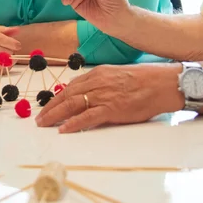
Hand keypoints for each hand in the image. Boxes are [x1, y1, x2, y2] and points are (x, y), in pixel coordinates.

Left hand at [35, 64, 183, 132]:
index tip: (47, 105)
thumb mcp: (118, 75)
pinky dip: (73, 123)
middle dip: (50, 107)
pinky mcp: (112, 108)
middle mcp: (97, 82)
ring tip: (44, 123)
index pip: (71, 86)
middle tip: (39, 118)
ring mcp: (104, 95)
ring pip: (72, 105)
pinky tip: (63, 129)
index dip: (56, 97)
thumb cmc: (145, 80)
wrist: (164, 83)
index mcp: (99, 73)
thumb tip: (86, 92)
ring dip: (55, 114)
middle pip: (67, 95)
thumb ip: (102, 82)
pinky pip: (88, 117)